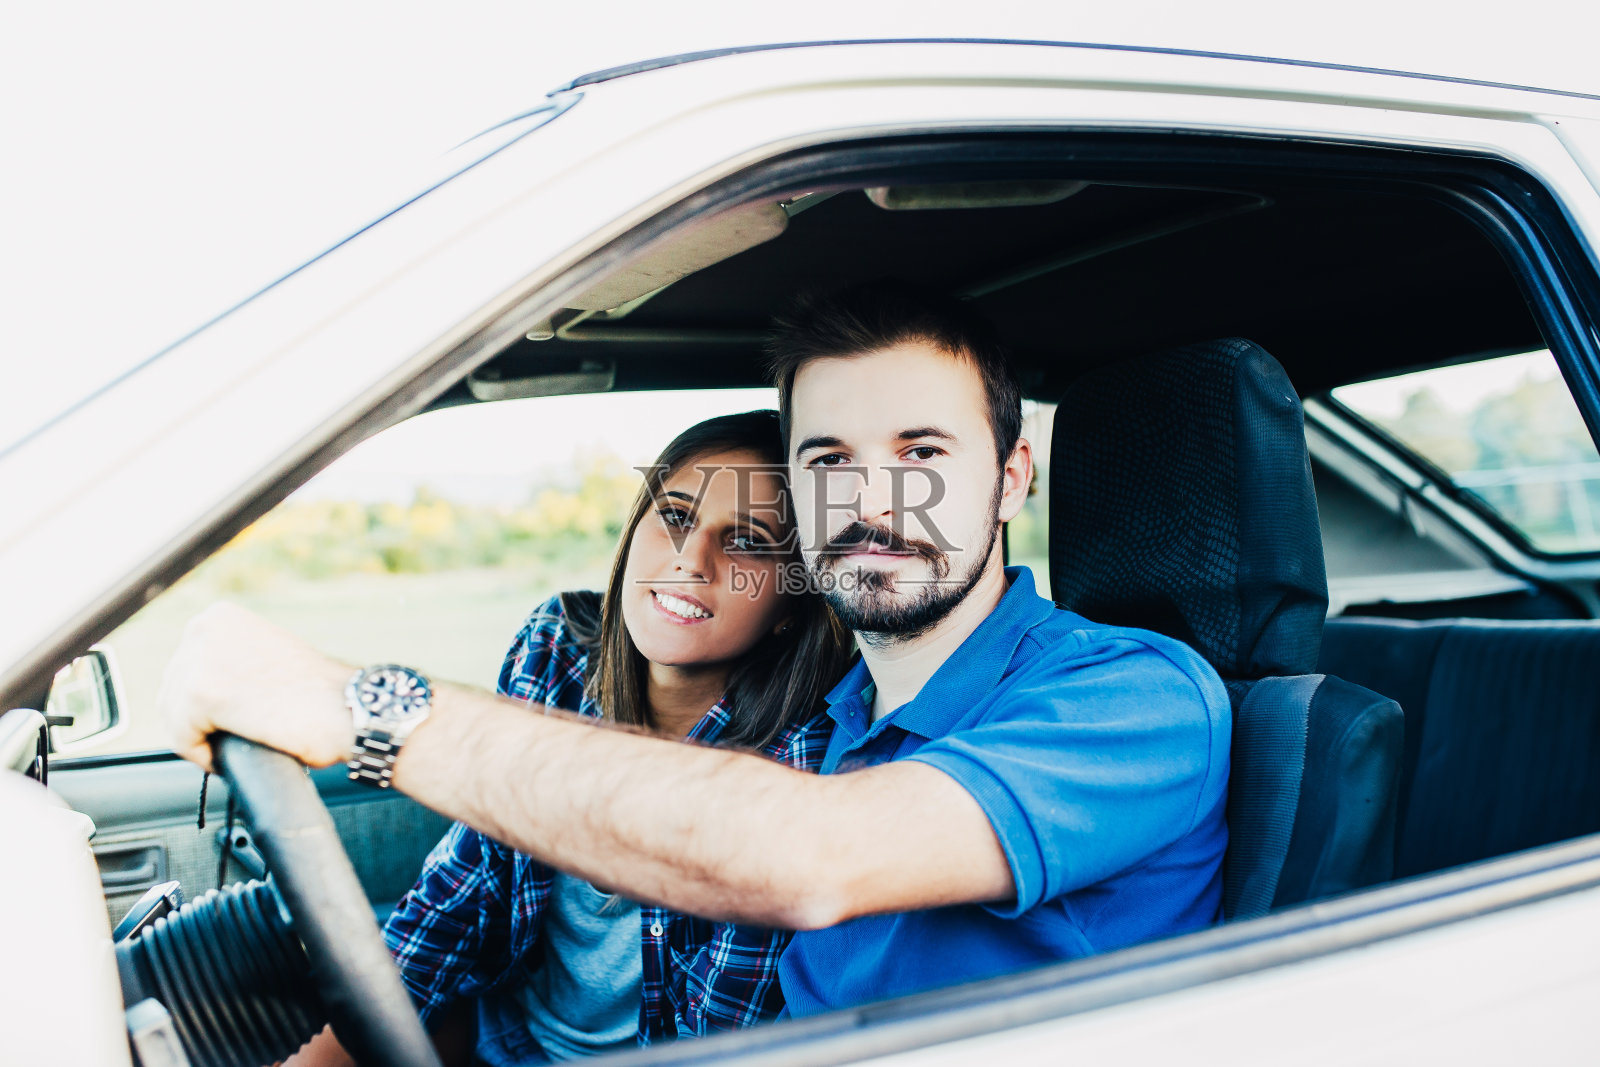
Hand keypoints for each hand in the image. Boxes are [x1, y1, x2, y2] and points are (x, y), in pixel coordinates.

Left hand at [159, 602, 353, 770]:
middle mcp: (204, 628)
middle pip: (173, 691)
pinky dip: (202, 756)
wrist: (349, 708)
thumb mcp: (267, 657)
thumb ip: (234, 662)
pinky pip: (182, 738)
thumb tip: (210, 688)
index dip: (202, 703)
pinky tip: (227, 758)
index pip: (185, 667)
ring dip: (200, 739)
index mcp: (220, 617)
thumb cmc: (323, 693)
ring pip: (174, 717)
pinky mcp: (200, 694)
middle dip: (197, 722)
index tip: (225, 721)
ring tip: (232, 749)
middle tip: (230, 740)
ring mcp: (199, 659)